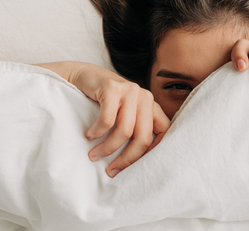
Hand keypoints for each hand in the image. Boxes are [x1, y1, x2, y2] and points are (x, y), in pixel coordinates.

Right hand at [36, 62, 170, 177]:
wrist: (84, 76)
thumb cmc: (104, 101)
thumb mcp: (125, 114)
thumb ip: (135, 128)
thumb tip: (137, 164)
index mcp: (151, 105)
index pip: (165, 131)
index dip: (154, 152)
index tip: (138, 169)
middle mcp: (145, 96)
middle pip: (143, 137)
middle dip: (126, 159)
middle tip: (111, 170)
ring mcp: (130, 90)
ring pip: (124, 131)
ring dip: (107, 148)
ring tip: (94, 155)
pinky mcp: (113, 87)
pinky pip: (108, 120)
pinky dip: (97, 132)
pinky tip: (90, 135)